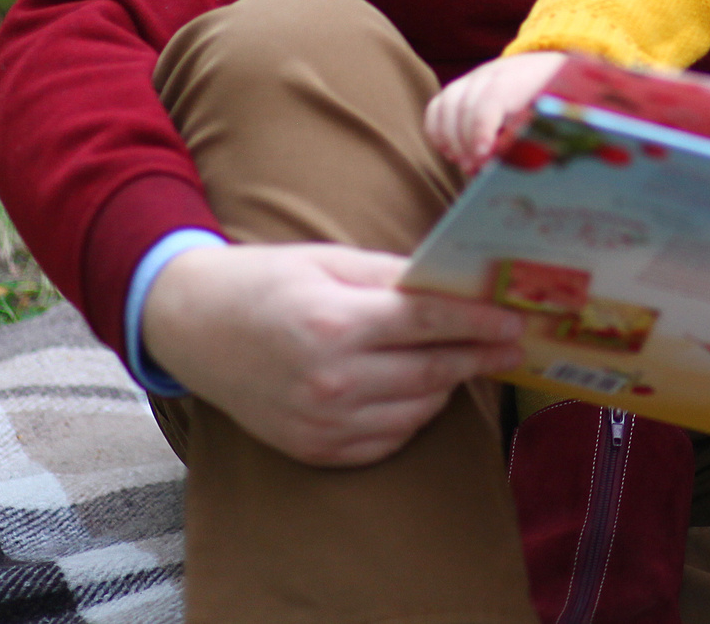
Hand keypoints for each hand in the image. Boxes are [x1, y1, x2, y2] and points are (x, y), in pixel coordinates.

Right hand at [145, 242, 525, 466]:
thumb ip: (395, 276)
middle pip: (433, 370)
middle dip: (481, 355)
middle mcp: (330, 380)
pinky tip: (418, 390)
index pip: (430, 322)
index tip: (517, 319)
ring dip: (448, 384)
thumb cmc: (265, 283)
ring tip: (463, 359)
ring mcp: (321, 422)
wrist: (193, 328)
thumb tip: (457, 283)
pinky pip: (388, 440)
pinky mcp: (314, 449)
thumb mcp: (330, 261)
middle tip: (513, 344)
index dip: (481, 321)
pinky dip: (413, 415)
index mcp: (335, 322)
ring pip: (418, 410)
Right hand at [423, 51, 566, 174]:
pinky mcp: (460, 88)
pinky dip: (437, 131)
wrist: (547, 68)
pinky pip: (437, 107)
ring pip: (447, 105)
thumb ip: (538, 134)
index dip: (483, 128)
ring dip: (451, 140)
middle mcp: (492, 73)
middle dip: (467, 142)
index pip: (492, 99)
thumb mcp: (556, 113)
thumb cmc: (556, 99)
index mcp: (522, 77)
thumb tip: (520, 163)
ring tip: (464, 164)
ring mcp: (473, 78)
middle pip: (465, 105)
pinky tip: (449, 153)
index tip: (483, 155)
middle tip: (474, 169)